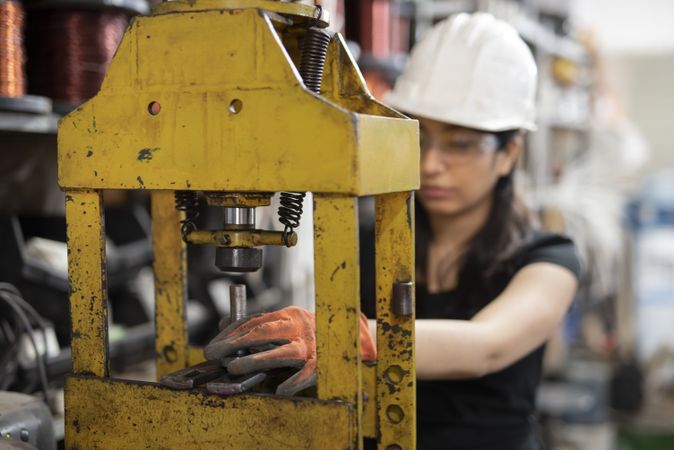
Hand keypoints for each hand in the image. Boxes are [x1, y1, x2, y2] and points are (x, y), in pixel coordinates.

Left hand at [204, 306, 375, 395]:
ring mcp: (312, 345)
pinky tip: (281, 390)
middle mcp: (300, 326)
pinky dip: (295, 382)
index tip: (215, 344)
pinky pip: (308, 373)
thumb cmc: (316, 332)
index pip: (256, 320)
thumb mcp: (288, 322)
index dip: (232, 332)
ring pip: (283, 352)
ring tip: (235, 367)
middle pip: (264, 331)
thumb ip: (260, 324)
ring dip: (257, 360)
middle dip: (236, 342)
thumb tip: (224, 324)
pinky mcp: (324, 363)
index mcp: (290, 314)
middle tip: (215, 352)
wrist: (354, 337)